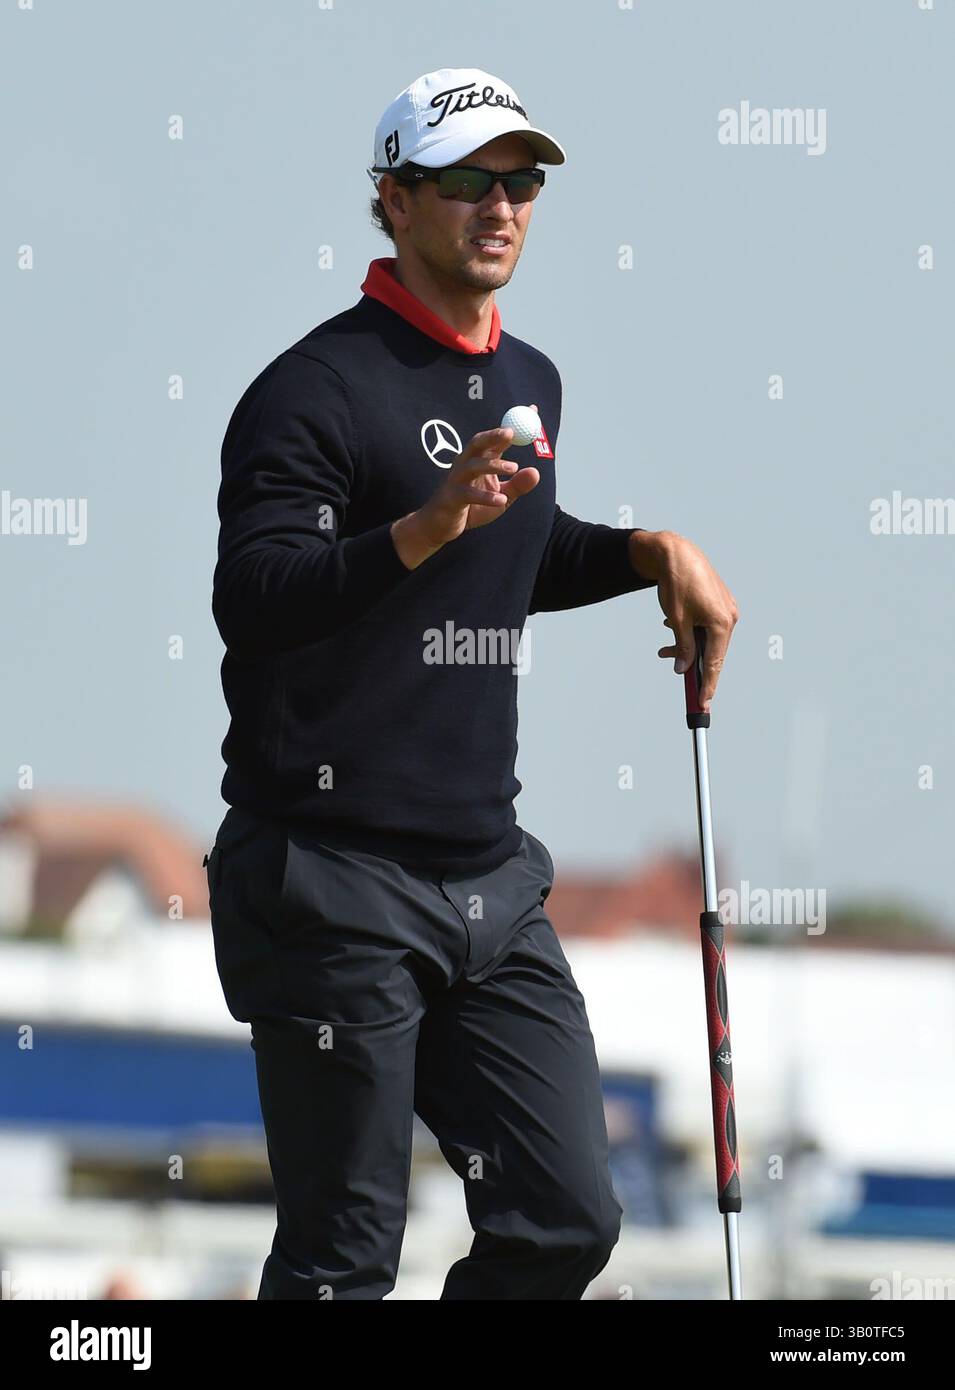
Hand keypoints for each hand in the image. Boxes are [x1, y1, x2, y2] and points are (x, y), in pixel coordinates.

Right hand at [391, 424, 539, 565]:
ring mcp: (456, 480)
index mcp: (479, 461)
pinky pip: (468, 494)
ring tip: (514, 467)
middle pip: (477, 443)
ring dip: (493, 464)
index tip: (532, 412)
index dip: (513, 426)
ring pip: (473, 465)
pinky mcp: (452, 497)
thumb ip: (517, 485)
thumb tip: (536, 472)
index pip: (496, 439)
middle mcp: (466, 465)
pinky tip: (500, 500)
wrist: (441, 526)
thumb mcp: (502, 497)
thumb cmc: (471, 508)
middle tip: (511, 433)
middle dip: (493, 435)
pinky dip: (485, 497)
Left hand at [632, 531, 738, 711]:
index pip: (715, 663)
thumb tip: (683, 669)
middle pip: (713, 652)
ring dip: (688, 646)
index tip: (702, 703)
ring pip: (708, 639)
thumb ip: (683, 647)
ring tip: (665, 649)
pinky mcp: (720, 602)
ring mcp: (726, 608)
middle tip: (683, 681)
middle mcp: (729, 616)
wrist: (676, 552)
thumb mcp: (677, 620)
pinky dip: (693, 632)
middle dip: (695, 666)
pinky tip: (673, 627)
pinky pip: (708, 625)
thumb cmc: (676, 584)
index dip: (708, 685)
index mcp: (721, 623)